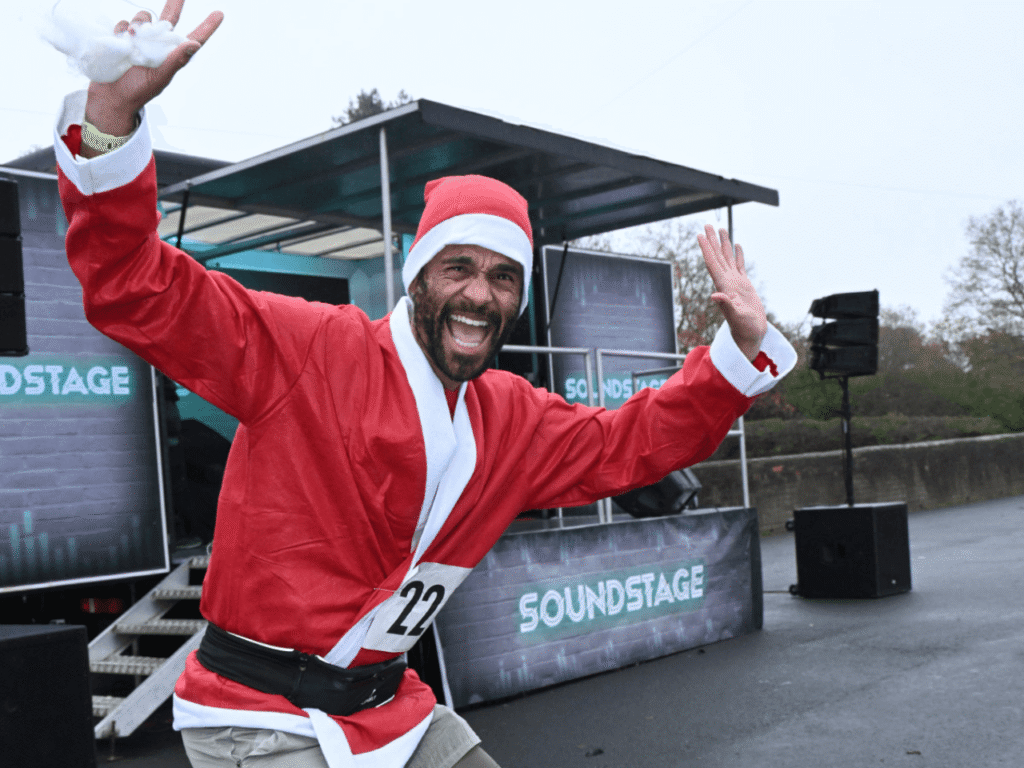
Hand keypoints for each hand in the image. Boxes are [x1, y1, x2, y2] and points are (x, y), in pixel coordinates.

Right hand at [82, 0, 222, 155]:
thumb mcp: (160, 76)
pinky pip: (125, 24)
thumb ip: (176, 59)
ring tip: (131, 38)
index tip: (219, 14)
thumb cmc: (139, 91)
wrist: (112, 96)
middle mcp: (159, 45)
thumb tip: (194, 43)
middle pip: (169, 19)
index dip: (206, 26)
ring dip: (138, 24)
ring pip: (144, 19)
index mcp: (173, 56)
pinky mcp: (124, 38)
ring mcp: (141, 41)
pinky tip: (120, 40)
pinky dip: (122, 29)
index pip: (194, 38)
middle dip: (174, 5)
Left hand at [697, 224, 766, 360]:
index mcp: (723, 286)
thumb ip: (726, 306)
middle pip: (718, 257)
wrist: (751, 335)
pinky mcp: (744, 286)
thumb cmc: (744, 328)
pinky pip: (739, 266)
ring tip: (721, 229)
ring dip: (724, 244)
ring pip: (728, 259)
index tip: (700, 235)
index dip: (706, 249)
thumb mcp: (737, 317)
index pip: (712, 263)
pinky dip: (738, 255)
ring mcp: (735, 283)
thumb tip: (715, 295)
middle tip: (707, 225)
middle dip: (712, 241)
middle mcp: (726, 282)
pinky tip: (737, 246)